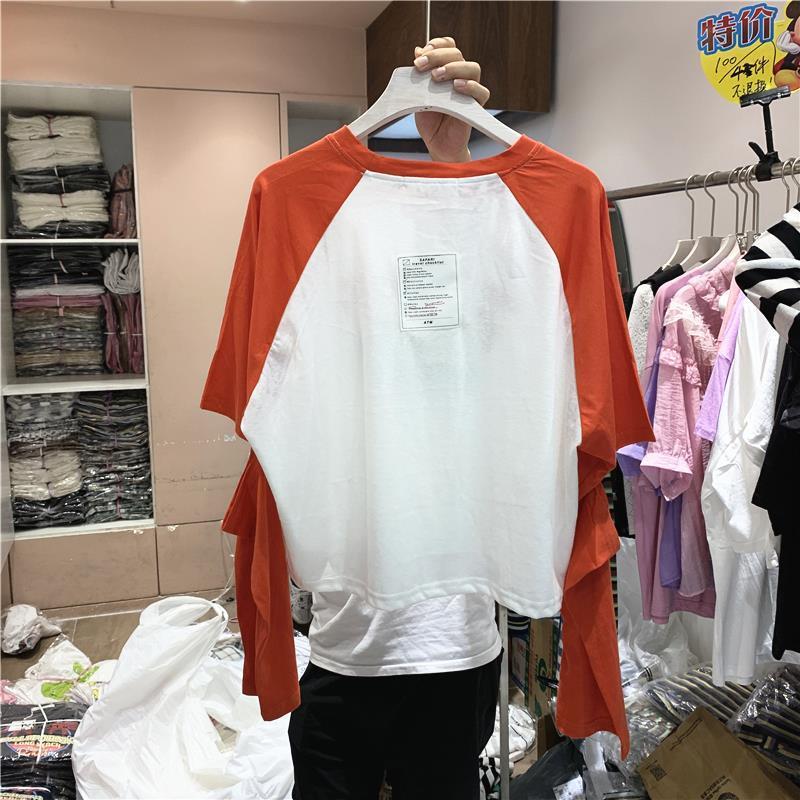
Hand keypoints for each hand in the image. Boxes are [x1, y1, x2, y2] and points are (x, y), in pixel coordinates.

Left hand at [412, 37, 490, 162]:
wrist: (436, 144)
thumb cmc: (429, 119)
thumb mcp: (418, 95)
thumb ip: (419, 75)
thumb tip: (418, 50)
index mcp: (447, 70)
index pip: (448, 46)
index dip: (437, 45)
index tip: (421, 54)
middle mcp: (460, 76)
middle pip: (457, 54)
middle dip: (437, 56)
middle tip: (421, 66)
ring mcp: (470, 90)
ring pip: (472, 68)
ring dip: (453, 68)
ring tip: (436, 77)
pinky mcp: (476, 106)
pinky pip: (482, 92)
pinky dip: (470, 86)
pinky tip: (456, 87)